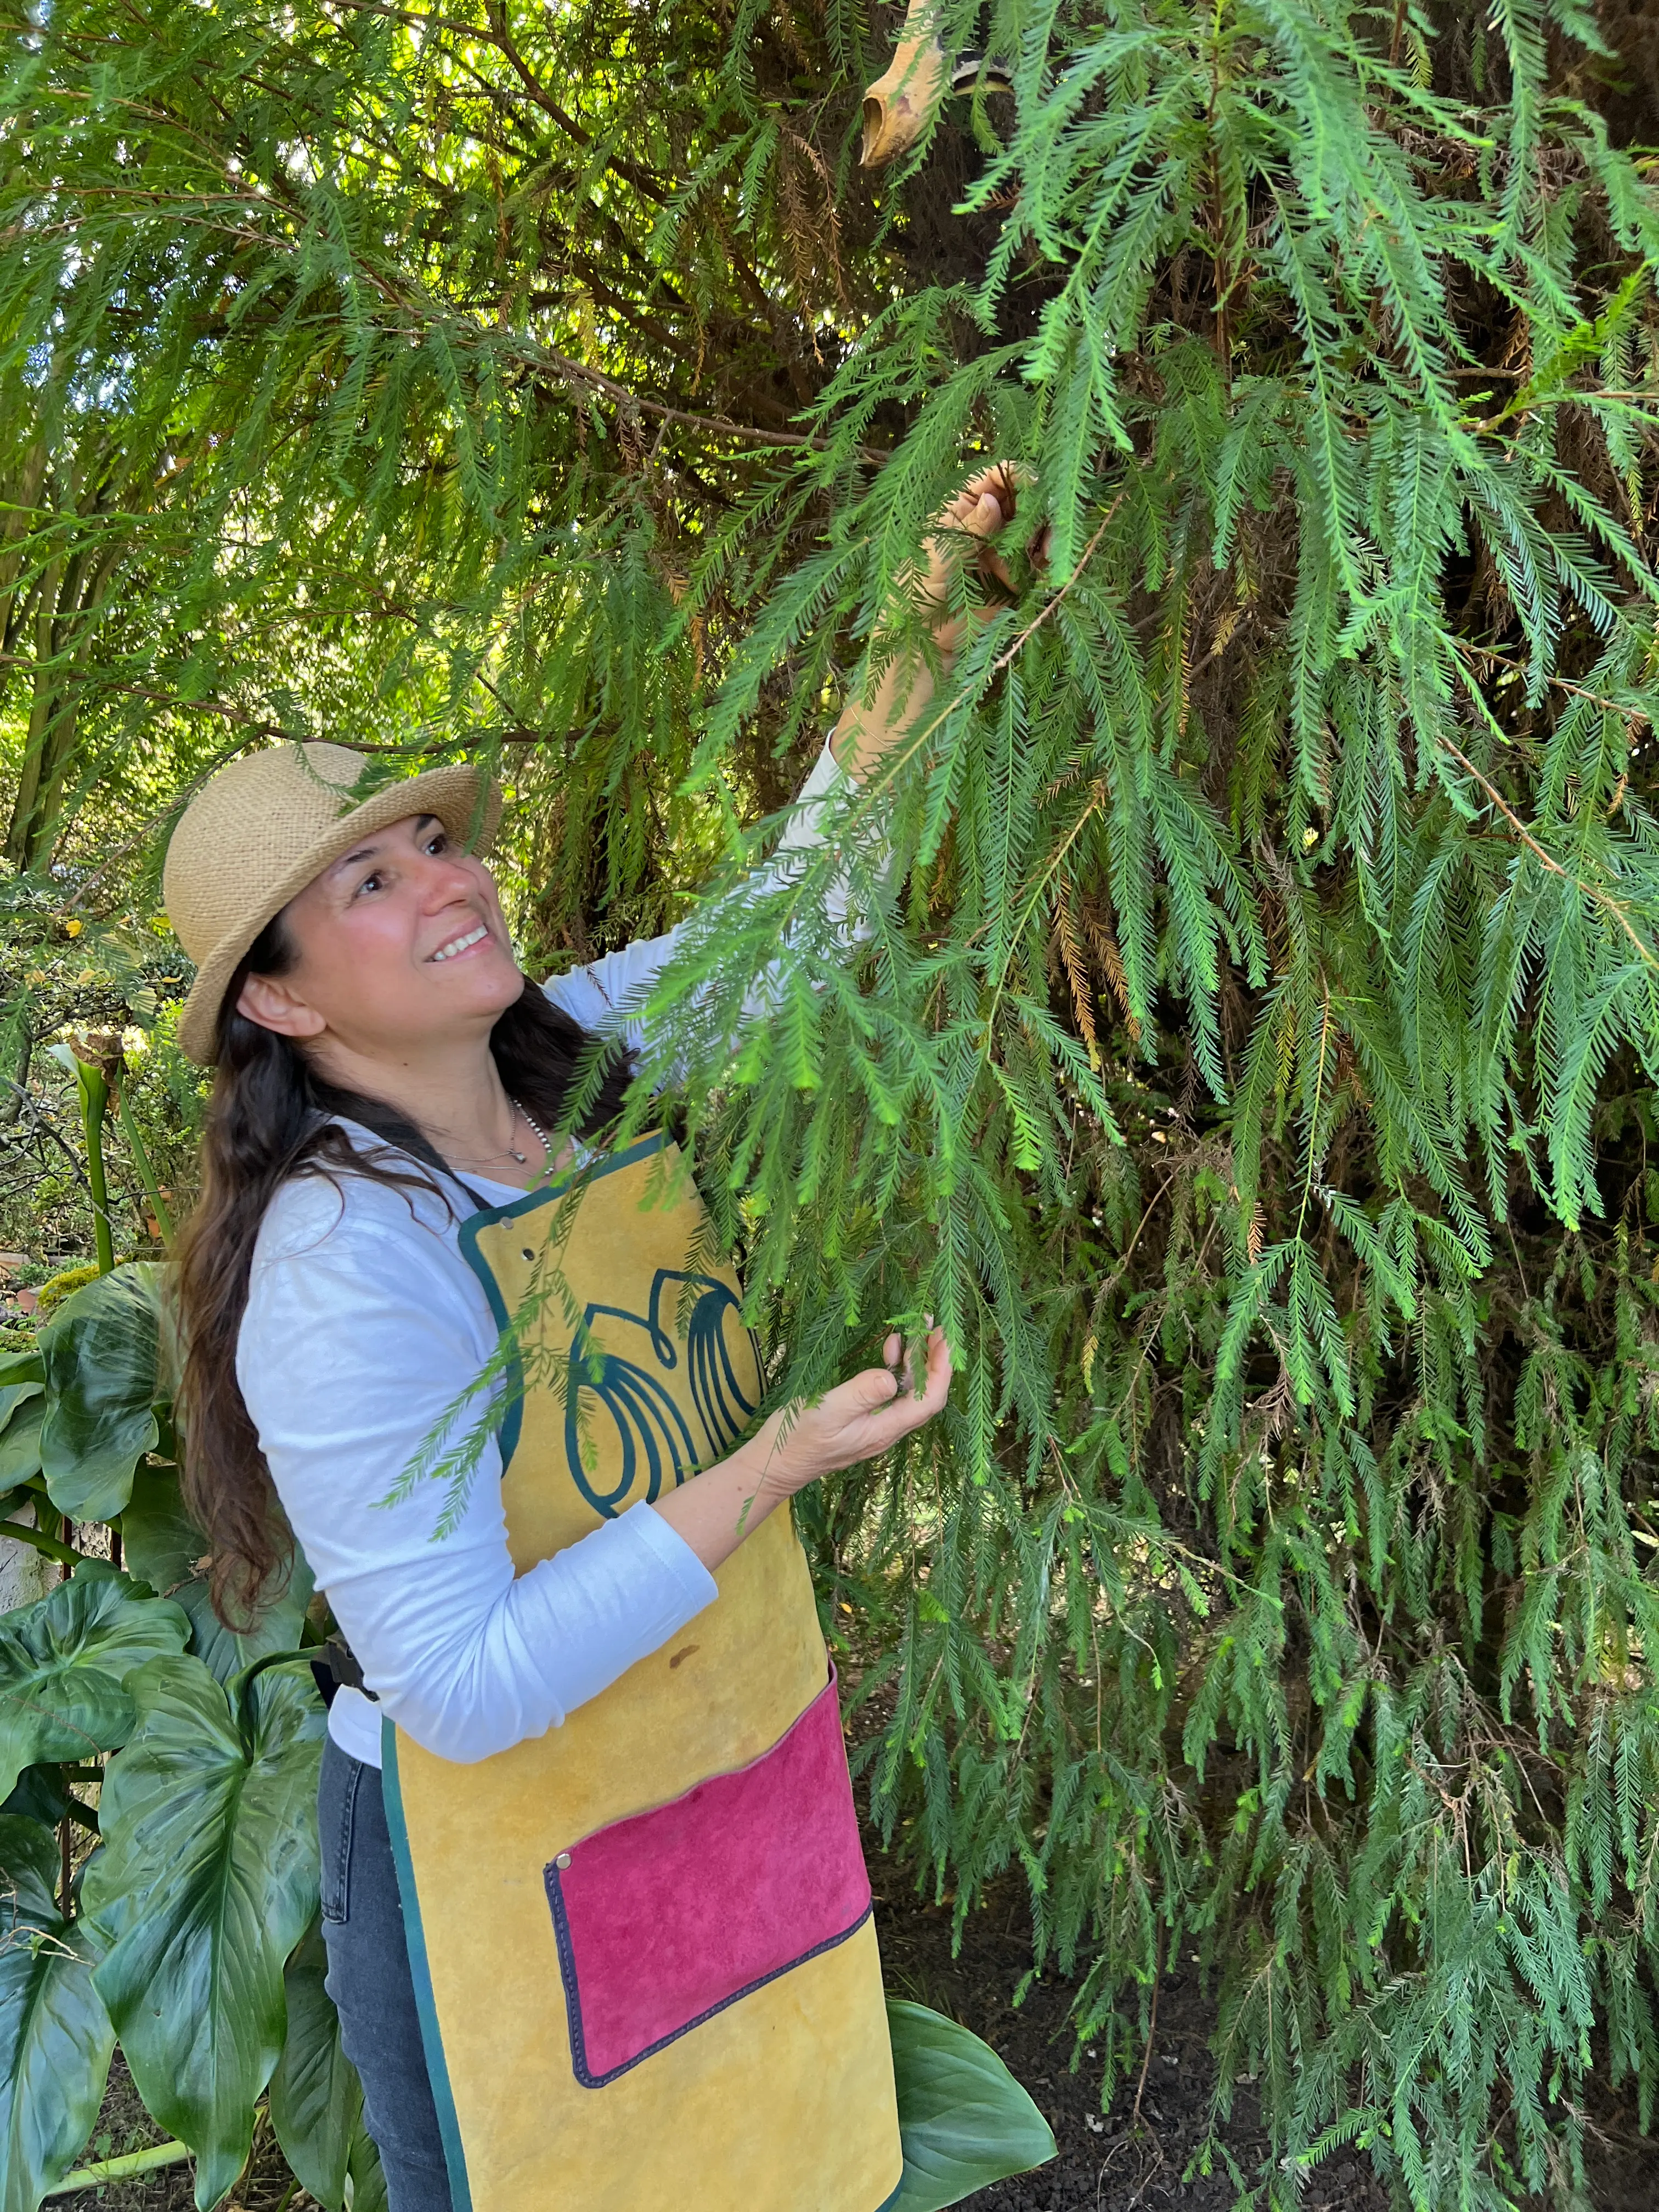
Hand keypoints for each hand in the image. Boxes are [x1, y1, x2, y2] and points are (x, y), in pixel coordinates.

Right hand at [654, 1325, 952, 1569]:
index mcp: (884, 1428)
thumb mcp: (828, 1410)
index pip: (928, 1399)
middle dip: (933, 1360)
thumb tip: (892, 1376)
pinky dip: (895, 1369)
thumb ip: (862, 1393)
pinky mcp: (863, 1419)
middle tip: (934, 1326)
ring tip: (913, 1330)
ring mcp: (876, 1425)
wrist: (776, 1465)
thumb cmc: (798, 1438)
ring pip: (908, 1392)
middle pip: (924, 1394)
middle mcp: (887, 1429)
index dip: (941, 1369)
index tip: (944, 1339)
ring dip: (915, 1362)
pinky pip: (890, 1393)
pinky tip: (888, 1351)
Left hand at [918, 464, 1034, 657]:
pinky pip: (1039, 563)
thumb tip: (993, 500)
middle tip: (1049, 519)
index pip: (995, 478)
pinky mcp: (1015, 577)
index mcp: (962, 506)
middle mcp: (987, 523)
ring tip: (1048, 552)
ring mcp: (1002, 549)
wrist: (922, 637)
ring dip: (1048, 535)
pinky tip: (1048, 570)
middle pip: (1024, 500)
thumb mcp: (942, 553)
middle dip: (1040, 506)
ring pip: (1037, 529)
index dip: (1017, 475)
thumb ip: (972, 527)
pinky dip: (1048, 564)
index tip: (1035, 483)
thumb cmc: (917, 588)